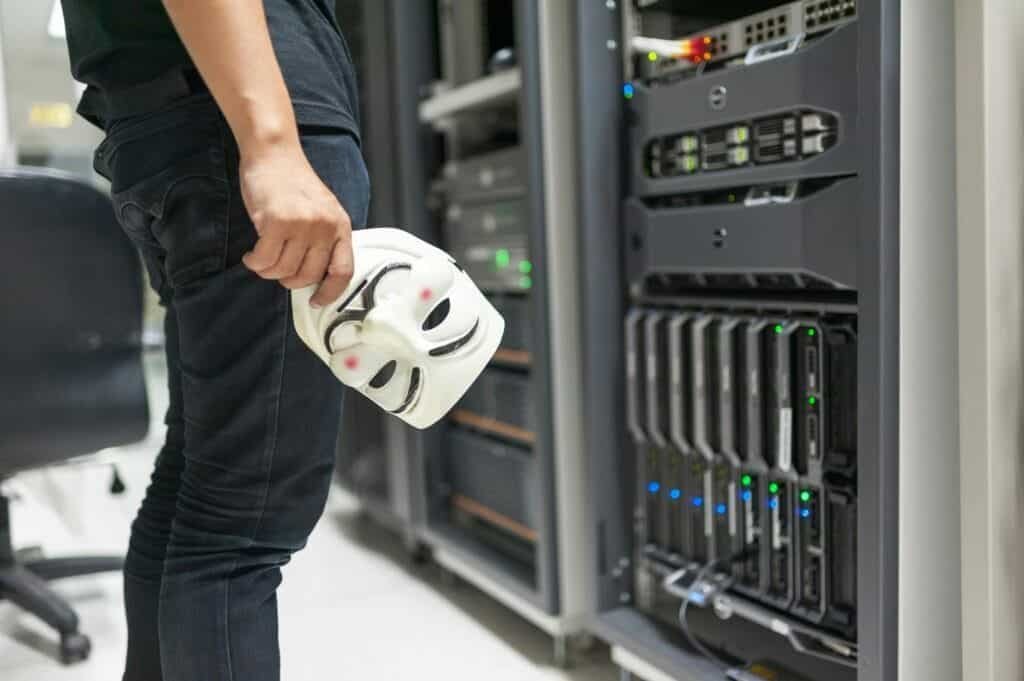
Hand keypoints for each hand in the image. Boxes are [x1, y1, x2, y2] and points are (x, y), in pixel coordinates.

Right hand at [239, 141, 352, 307]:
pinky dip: (254, 262)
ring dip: (267, 271)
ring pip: (283, 271)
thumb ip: (322, 239)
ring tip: (261, 258)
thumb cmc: (293, 183)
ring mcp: (302, 225)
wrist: (274, 154)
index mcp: (340, 227)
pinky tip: (252, 255)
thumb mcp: (321, 211)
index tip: (316, 301)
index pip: (343, 271)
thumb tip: (312, 276)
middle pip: (307, 276)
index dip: (330, 293)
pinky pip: (264, 260)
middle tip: (276, 270)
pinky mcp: (277, 222)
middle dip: (287, 280)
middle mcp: (325, 227)